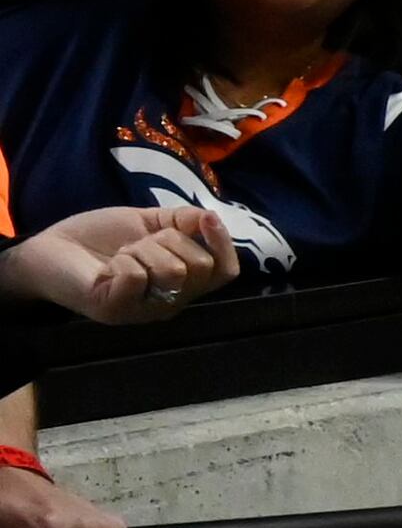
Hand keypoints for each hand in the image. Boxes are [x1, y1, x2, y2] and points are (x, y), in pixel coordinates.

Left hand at [5, 205, 237, 324]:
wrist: (49, 248)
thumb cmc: (99, 239)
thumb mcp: (149, 222)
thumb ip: (183, 221)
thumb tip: (212, 217)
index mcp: (183, 284)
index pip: (226, 272)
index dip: (223, 243)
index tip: (203, 219)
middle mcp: (170, 303)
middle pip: (200, 267)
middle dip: (170, 240)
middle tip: (140, 243)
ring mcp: (143, 310)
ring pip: (173, 271)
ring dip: (143, 249)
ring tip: (123, 254)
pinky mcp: (115, 310)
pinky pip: (138, 277)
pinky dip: (123, 261)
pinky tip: (109, 267)